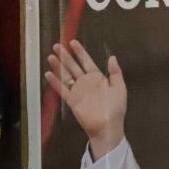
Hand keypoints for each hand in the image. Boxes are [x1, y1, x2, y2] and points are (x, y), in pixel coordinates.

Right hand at [45, 40, 126, 159]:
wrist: (108, 126)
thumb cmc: (116, 108)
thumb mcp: (119, 87)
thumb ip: (115, 72)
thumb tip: (112, 56)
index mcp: (98, 77)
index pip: (86, 61)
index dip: (80, 52)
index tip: (72, 42)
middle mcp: (86, 82)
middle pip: (73, 66)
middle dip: (65, 56)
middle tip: (57, 45)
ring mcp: (78, 91)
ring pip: (66, 75)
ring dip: (58, 66)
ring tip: (51, 56)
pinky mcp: (72, 100)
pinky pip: (62, 89)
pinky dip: (55, 82)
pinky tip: (48, 73)